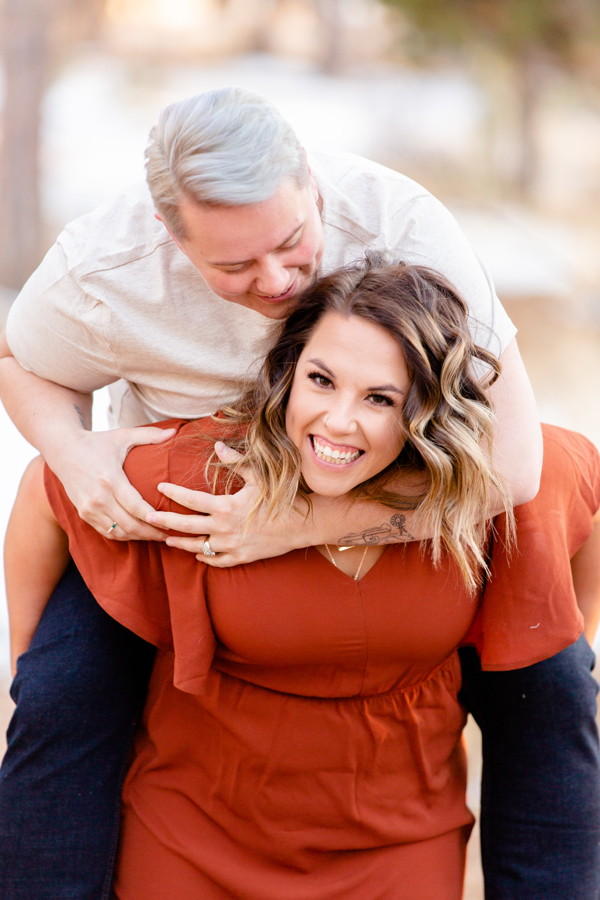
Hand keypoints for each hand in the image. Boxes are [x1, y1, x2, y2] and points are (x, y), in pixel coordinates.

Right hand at [48, 426, 176, 539]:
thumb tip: (174, 431)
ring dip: (138, 537)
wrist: (63, 450)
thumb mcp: (122, 435)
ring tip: (156, 536)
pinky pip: (107, 532)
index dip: (154, 518)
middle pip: (129, 524)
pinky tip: (137, 534)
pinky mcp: (84, 513)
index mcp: (110, 479)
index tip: (170, 521)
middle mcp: (98, 497)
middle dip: (150, 532)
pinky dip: (123, 536)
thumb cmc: (97, 442)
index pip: (136, 506)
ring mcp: (89, 508)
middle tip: (167, 534)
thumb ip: (149, 434)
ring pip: (118, 532)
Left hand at [147, 442, 307, 565]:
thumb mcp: (258, 476)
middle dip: (164, 522)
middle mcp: (223, 529)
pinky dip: (203, 558)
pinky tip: (196, 554)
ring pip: (197, 548)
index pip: (190, 500)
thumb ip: (235, 461)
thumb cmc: (279, 497)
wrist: (300, 525)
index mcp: (225, 507)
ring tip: (166, 539)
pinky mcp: (239, 558)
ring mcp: (230, 546)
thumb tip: (217, 446)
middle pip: (185, 527)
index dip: (172, 493)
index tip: (159, 487)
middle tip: (147, 518)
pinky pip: (215, 561)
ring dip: (180, 543)